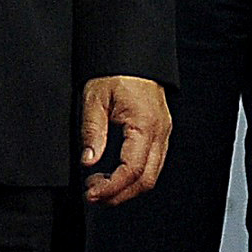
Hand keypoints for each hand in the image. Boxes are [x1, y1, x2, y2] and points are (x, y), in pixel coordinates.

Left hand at [79, 76, 172, 204]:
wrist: (132, 55)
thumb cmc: (114, 72)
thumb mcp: (94, 99)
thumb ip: (92, 132)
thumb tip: (88, 160)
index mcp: (144, 124)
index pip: (132, 169)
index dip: (111, 187)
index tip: (91, 194)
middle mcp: (159, 132)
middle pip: (146, 180)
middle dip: (119, 194)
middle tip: (92, 195)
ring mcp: (163, 133)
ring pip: (151, 175)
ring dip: (126, 188)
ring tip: (99, 186)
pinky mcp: (159, 133)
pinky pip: (152, 163)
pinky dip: (133, 176)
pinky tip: (113, 174)